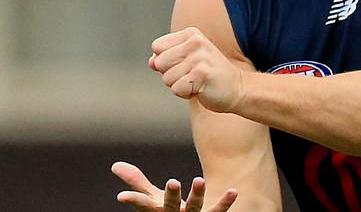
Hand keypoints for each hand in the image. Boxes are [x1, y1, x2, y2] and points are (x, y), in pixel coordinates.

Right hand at [112, 161, 237, 211]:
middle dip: (172, 196)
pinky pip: (218, 211)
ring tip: (199, 179)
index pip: (144, 204)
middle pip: (171, 206)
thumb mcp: (151, 199)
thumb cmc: (166, 211)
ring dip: (197, 195)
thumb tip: (115, 165)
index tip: (121, 197)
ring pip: (195, 208)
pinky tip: (233, 190)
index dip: (133, 200)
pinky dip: (225, 202)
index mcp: (158, 210)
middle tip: (173, 181)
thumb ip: (137, 182)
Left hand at [149, 27, 242, 112]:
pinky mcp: (202, 75)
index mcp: (191, 34)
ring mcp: (199, 58)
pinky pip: (176, 89)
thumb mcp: (189, 59)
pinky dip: (186, 94)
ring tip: (197, 81)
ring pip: (167, 78)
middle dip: (170, 74)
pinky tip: (201, 89)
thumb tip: (151, 61)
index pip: (157, 47)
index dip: (165, 61)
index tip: (184, 64)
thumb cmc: (210, 75)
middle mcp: (195, 42)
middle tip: (191, 75)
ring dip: (179, 85)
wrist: (238, 88)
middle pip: (159, 63)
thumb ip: (168, 57)